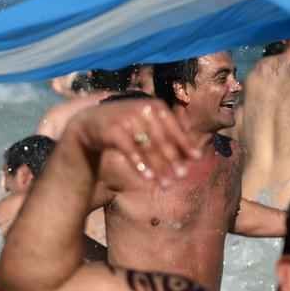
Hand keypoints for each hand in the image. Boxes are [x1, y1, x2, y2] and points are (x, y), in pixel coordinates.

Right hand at [70, 98, 201, 187]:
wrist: (92, 122)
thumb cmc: (128, 125)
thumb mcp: (149, 123)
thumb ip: (170, 134)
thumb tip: (195, 154)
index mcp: (155, 106)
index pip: (174, 127)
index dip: (185, 143)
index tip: (197, 158)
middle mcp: (142, 109)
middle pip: (162, 139)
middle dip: (173, 159)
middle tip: (182, 176)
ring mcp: (127, 118)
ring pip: (147, 147)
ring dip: (158, 166)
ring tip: (166, 184)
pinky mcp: (113, 130)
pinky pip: (130, 150)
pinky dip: (140, 164)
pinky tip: (148, 177)